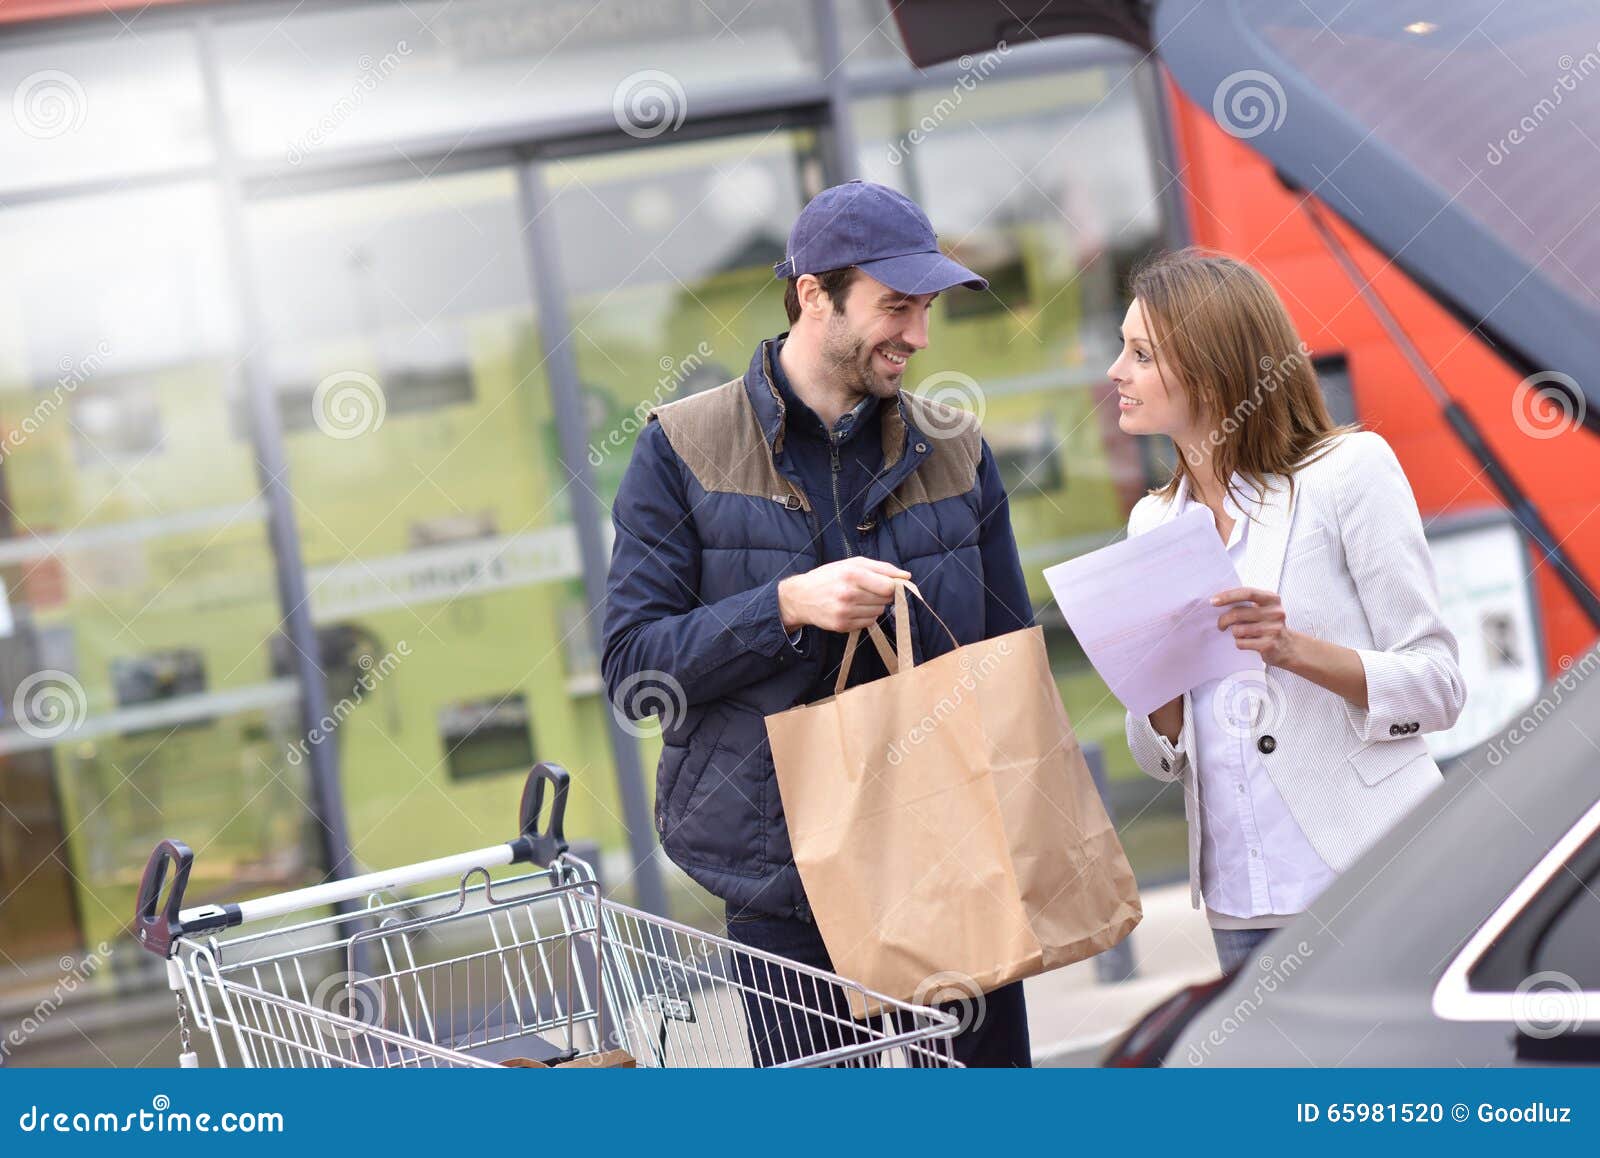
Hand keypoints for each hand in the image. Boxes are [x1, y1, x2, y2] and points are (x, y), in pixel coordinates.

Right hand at [779, 558, 910, 632]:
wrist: (801, 597)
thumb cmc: (829, 576)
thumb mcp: (852, 563)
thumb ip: (882, 567)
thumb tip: (906, 576)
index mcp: (851, 574)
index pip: (888, 586)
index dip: (892, 585)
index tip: (887, 584)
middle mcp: (848, 594)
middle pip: (885, 600)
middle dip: (881, 595)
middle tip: (867, 590)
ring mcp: (844, 612)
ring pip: (878, 612)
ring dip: (873, 606)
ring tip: (857, 599)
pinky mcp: (842, 626)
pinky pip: (868, 623)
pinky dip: (865, 616)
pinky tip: (852, 609)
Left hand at [1211, 586, 1303, 667]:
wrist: (1288, 647)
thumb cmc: (1269, 625)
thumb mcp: (1264, 608)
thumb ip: (1247, 603)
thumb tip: (1218, 601)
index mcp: (1272, 599)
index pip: (1247, 593)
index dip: (1228, 596)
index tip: (1213, 601)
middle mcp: (1275, 613)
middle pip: (1237, 613)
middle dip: (1223, 620)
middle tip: (1221, 625)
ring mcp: (1273, 629)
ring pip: (1237, 630)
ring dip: (1234, 633)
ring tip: (1243, 634)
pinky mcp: (1268, 645)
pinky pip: (1241, 643)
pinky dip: (1240, 643)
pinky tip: (1249, 642)